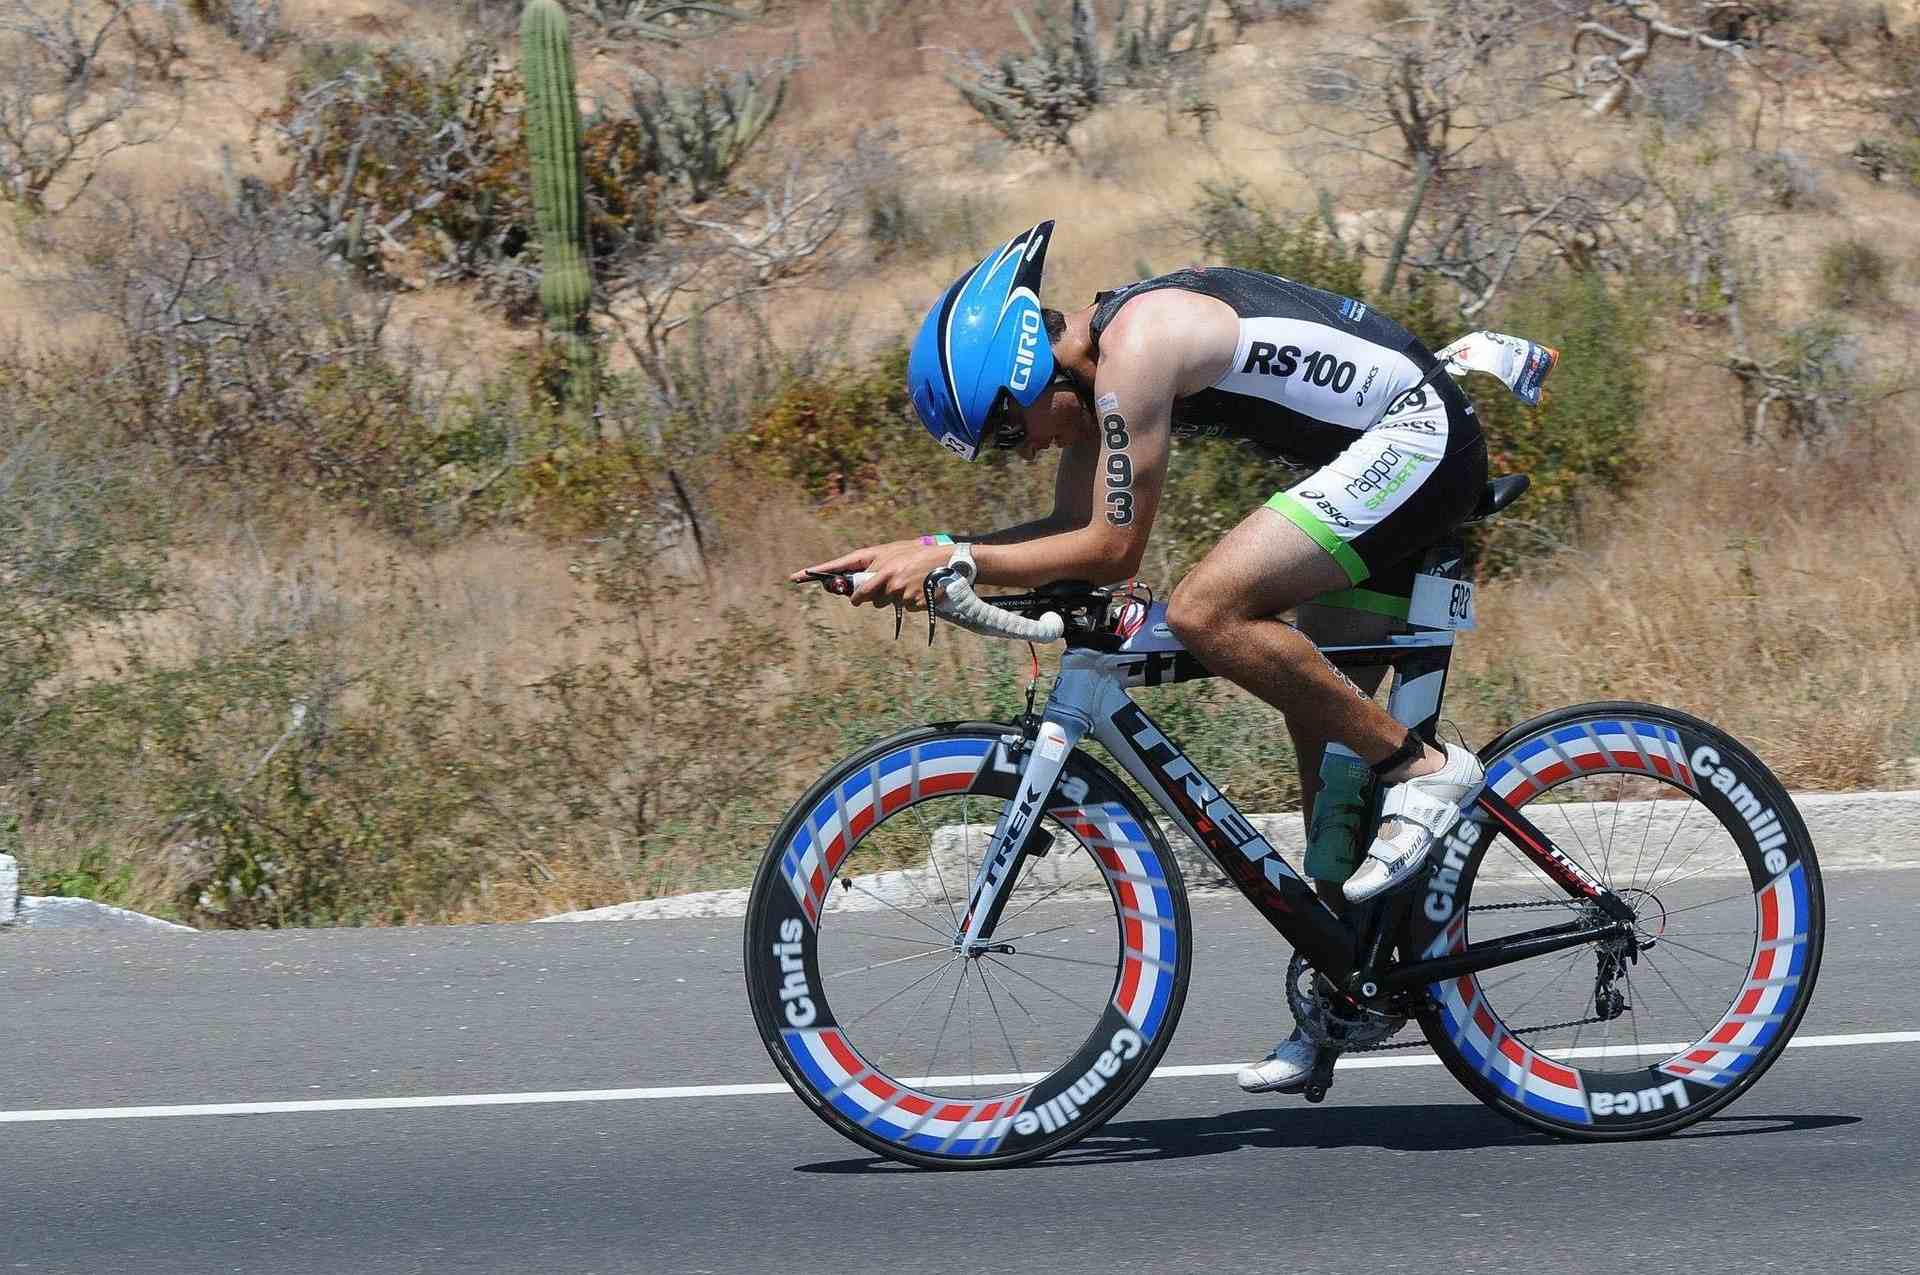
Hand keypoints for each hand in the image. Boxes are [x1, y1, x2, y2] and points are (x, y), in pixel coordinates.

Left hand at [792, 540, 954, 609]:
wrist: (951, 561)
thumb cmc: (920, 555)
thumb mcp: (894, 554)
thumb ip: (875, 569)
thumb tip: (858, 592)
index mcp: (878, 559)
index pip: (842, 565)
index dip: (820, 572)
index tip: (798, 576)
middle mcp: (884, 575)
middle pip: (863, 596)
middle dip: (869, 595)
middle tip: (886, 584)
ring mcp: (897, 590)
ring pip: (884, 603)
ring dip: (893, 597)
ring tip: (910, 581)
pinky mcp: (910, 603)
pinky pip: (902, 608)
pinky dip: (909, 602)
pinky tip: (920, 589)